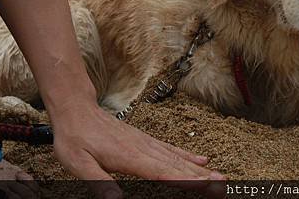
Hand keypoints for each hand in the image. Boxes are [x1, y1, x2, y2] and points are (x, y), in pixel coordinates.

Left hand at [51, 98, 224, 197]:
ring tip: (219, 178)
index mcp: (129, 157)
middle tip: (222, 187)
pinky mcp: (145, 140)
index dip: (183, 181)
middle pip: (176, 166)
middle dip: (201, 179)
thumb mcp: (77, 163)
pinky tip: (200, 160)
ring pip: (178, 158)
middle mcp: (143, 149)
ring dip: (200, 170)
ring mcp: (146, 143)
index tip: (204, 187)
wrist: (77, 110)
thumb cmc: (75, 138)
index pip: (161, 172)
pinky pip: (171, 149)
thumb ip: (97, 182)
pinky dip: (187, 156)